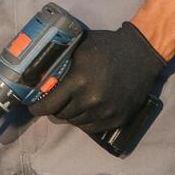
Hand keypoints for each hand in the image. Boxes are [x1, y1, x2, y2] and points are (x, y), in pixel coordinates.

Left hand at [27, 22, 166, 133]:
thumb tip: (38, 72)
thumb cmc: (107, 46)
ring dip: (68, 116)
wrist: (141, 53)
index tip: (32, 106)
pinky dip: (84, 121)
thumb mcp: (79, 48)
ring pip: (76, 123)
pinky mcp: (118, 119)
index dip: (37, 108)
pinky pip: (92, 127)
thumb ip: (61, 63)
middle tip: (50, 104)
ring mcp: (106, 112)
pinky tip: (82, 111)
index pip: (49, 105)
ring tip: (67, 106)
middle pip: (61, 115)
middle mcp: (91, 101)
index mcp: (78, 82)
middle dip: (52, 110)